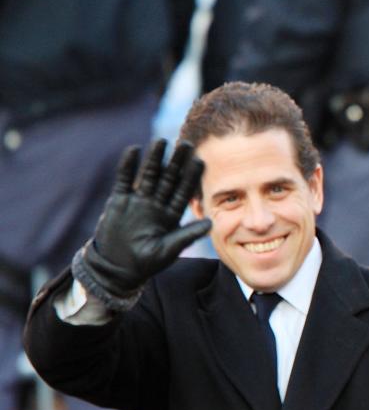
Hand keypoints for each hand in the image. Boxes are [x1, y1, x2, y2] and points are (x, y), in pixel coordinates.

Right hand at [72, 139, 211, 309]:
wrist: (117, 268)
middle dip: (176, 162)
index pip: (184, 191)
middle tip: (186, 144)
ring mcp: (138, 201)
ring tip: (161, 142)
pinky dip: (128, 166)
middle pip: (169, 179)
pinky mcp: (119, 201)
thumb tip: (211, 223)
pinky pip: (124, 180)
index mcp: (171, 214)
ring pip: (148, 175)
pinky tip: (134, 150)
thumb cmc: (146, 262)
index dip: (192, 177)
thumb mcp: (169, 249)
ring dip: (154, 159)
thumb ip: (187, 235)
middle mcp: (157, 204)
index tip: (201, 161)